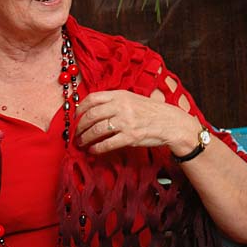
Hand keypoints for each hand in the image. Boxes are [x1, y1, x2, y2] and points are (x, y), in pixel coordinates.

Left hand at [76, 90, 197, 153]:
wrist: (170, 122)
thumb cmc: (150, 111)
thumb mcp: (131, 99)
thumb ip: (113, 101)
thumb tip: (92, 109)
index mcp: (119, 95)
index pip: (92, 98)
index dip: (80, 108)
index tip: (75, 116)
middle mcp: (121, 107)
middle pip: (91, 116)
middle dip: (80, 126)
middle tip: (76, 133)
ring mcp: (125, 122)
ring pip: (97, 130)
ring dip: (86, 138)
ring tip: (81, 142)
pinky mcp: (130, 137)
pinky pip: (107, 144)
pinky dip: (97, 148)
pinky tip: (93, 150)